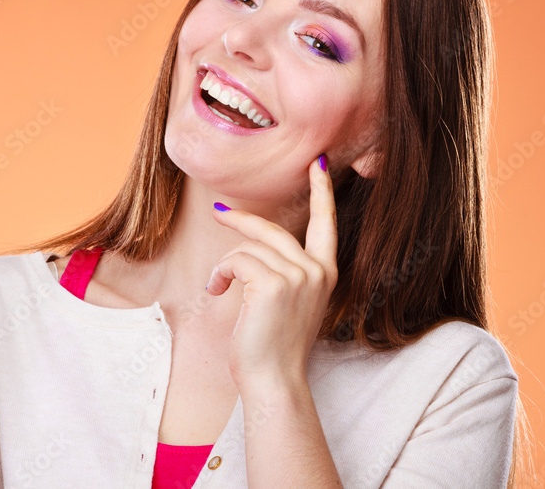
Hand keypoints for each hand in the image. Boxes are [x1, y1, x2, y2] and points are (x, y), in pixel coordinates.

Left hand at [205, 155, 337, 388]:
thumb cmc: (273, 345)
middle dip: (240, 219)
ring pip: (249, 247)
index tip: (318, 164)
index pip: (326, 223)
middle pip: (271, 228)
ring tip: (219, 287)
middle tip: (218, 213)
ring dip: (226, 265)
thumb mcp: (288, 301)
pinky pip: (236, 259)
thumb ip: (284, 270)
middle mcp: (317, 270)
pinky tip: (217, 291)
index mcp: (325, 272)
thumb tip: (255, 243)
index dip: (321, 192)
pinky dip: (220, 273)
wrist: (273, 379)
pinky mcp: (273, 283)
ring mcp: (298, 275)